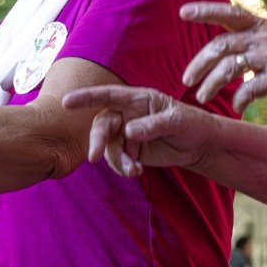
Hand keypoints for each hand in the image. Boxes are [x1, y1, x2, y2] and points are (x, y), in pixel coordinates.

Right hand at [60, 85, 222, 177]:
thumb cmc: (191, 124)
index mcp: (138, 99)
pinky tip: (136, 171)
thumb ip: (152, 125)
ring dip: (116, 160)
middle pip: (103, 124)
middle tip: (95, 156)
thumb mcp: (176, 121)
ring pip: (109, 147)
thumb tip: (128, 131)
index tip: (67, 103)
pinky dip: (123, 167)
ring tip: (134, 170)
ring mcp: (127, 133)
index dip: (86, 97)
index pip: (109, 95)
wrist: (199, 145)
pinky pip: (118, 159)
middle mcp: (128, 114)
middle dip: (97, 140)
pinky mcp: (131, 150)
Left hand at [180, 3, 266, 110]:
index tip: (182, 12)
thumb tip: (226, 53)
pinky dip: (239, 99)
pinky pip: (251, 88)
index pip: (230, 12)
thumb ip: (252, 43)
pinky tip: (236, 108)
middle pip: (221, 45)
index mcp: (263, 25)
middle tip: (186, 80)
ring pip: (230, 67)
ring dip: (211, 84)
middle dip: (199, 64)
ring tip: (201, 97)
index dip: (205, 10)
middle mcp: (266, 37)